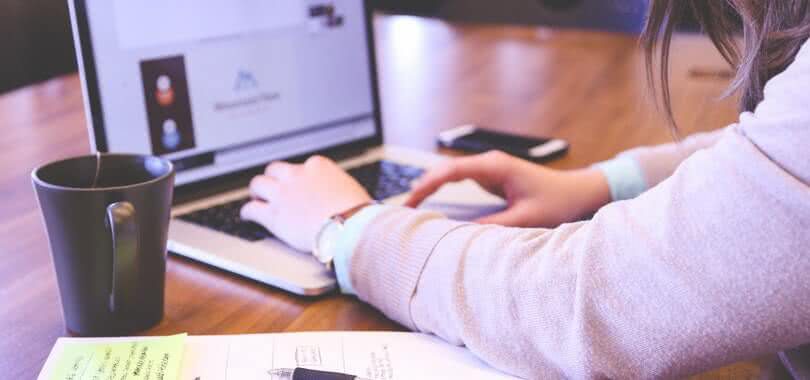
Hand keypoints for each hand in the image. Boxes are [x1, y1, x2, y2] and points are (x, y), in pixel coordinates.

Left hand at [240, 156, 371, 251]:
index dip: (299, 177)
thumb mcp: (351, 189)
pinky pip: (251, 209)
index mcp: (318, 166)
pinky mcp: (273, 215)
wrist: (349, 228)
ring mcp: (282, 194)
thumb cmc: (357, 212)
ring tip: (256, 197)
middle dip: (273, 178)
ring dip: (257, 191)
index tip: (299, 184)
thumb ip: (338, 187)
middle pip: (275, 169)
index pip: (302, 166)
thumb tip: (340, 195)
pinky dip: (248, 212)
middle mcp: (297, 175)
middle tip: (273, 187)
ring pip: (258, 184)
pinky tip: (248, 216)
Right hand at [406, 151, 610, 227]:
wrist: (578, 192)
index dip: (427, 185)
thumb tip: (460, 235)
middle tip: (401, 209)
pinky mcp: (491, 177)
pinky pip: (460, 181)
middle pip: (445, 170)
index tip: (410, 201)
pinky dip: (442, 191)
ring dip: (430, 188)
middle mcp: (489, 163)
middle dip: (422, 186)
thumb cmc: (558, 202)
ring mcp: (489, 169)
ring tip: (409, 208)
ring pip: (450, 175)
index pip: (451, 171)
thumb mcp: (525, 219)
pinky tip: (430, 203)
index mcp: (495, 166)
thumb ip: (493, 226)